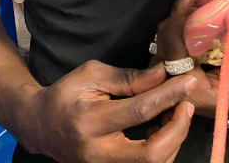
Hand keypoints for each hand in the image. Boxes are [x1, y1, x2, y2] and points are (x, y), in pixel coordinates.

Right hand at [23, 60, 196, 162]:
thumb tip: (165, 74)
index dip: (169, 95)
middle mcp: (97, 152)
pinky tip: (164, 127)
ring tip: (176, 113)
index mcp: (89, 121)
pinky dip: (165, 147)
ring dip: (174, 138)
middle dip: (178, 129)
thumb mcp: (92, 75)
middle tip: (185, 105)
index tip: (188, 81)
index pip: (139, 111)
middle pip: (151, 154)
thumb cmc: (67, 94)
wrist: (39, 126)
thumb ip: (130, 78)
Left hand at [155, 0, 228, 117]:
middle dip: (177, 14)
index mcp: (189, 90)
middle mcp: (174, 81)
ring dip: (178, 15)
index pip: (175, 53)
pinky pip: (170, 35)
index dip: (178, 22)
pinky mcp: (174, 60)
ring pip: (164, 36)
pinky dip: (180, 20)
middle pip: (164, 40)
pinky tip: (194, 7)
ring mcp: (171, 70)